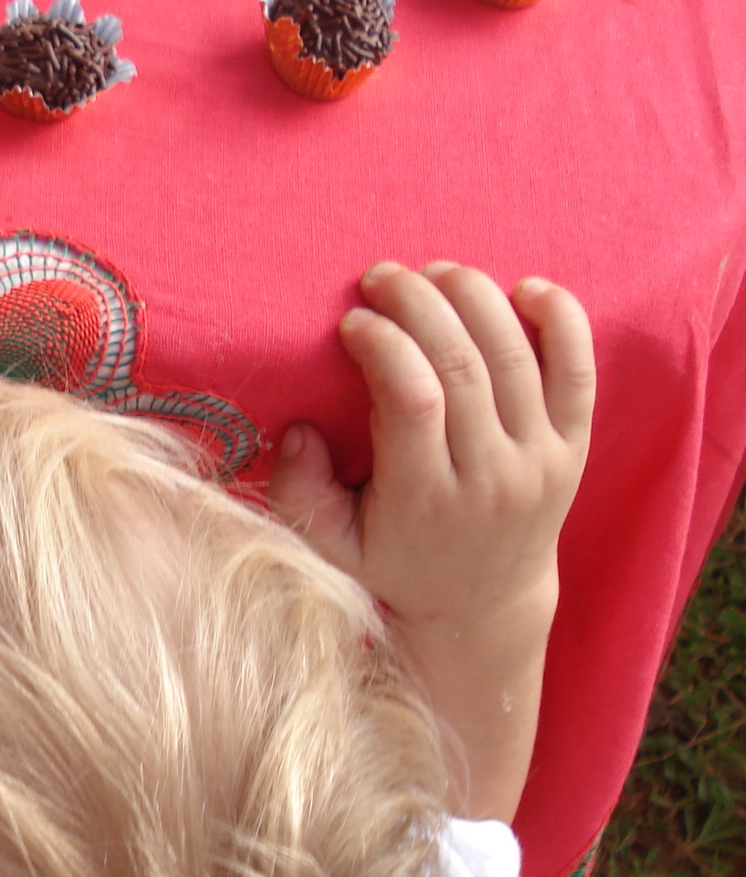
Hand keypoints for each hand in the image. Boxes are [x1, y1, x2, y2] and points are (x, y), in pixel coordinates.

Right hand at [269, 261, 592, 638]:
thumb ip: (299, 491)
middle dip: (417, 304)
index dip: (382, 345)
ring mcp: (540, 461)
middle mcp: (491, 479)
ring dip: (473, 298)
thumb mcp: (330, 545)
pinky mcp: (573, 447)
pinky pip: (578, 370)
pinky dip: (560, 319)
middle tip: (382, 276)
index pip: (412, 399)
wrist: (483, 602)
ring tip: (436, 274)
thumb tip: (298, 430)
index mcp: (425, 500)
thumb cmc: (395, 564)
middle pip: (461, 365)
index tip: (353, 323)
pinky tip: (525, 287)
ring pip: (514, 356)